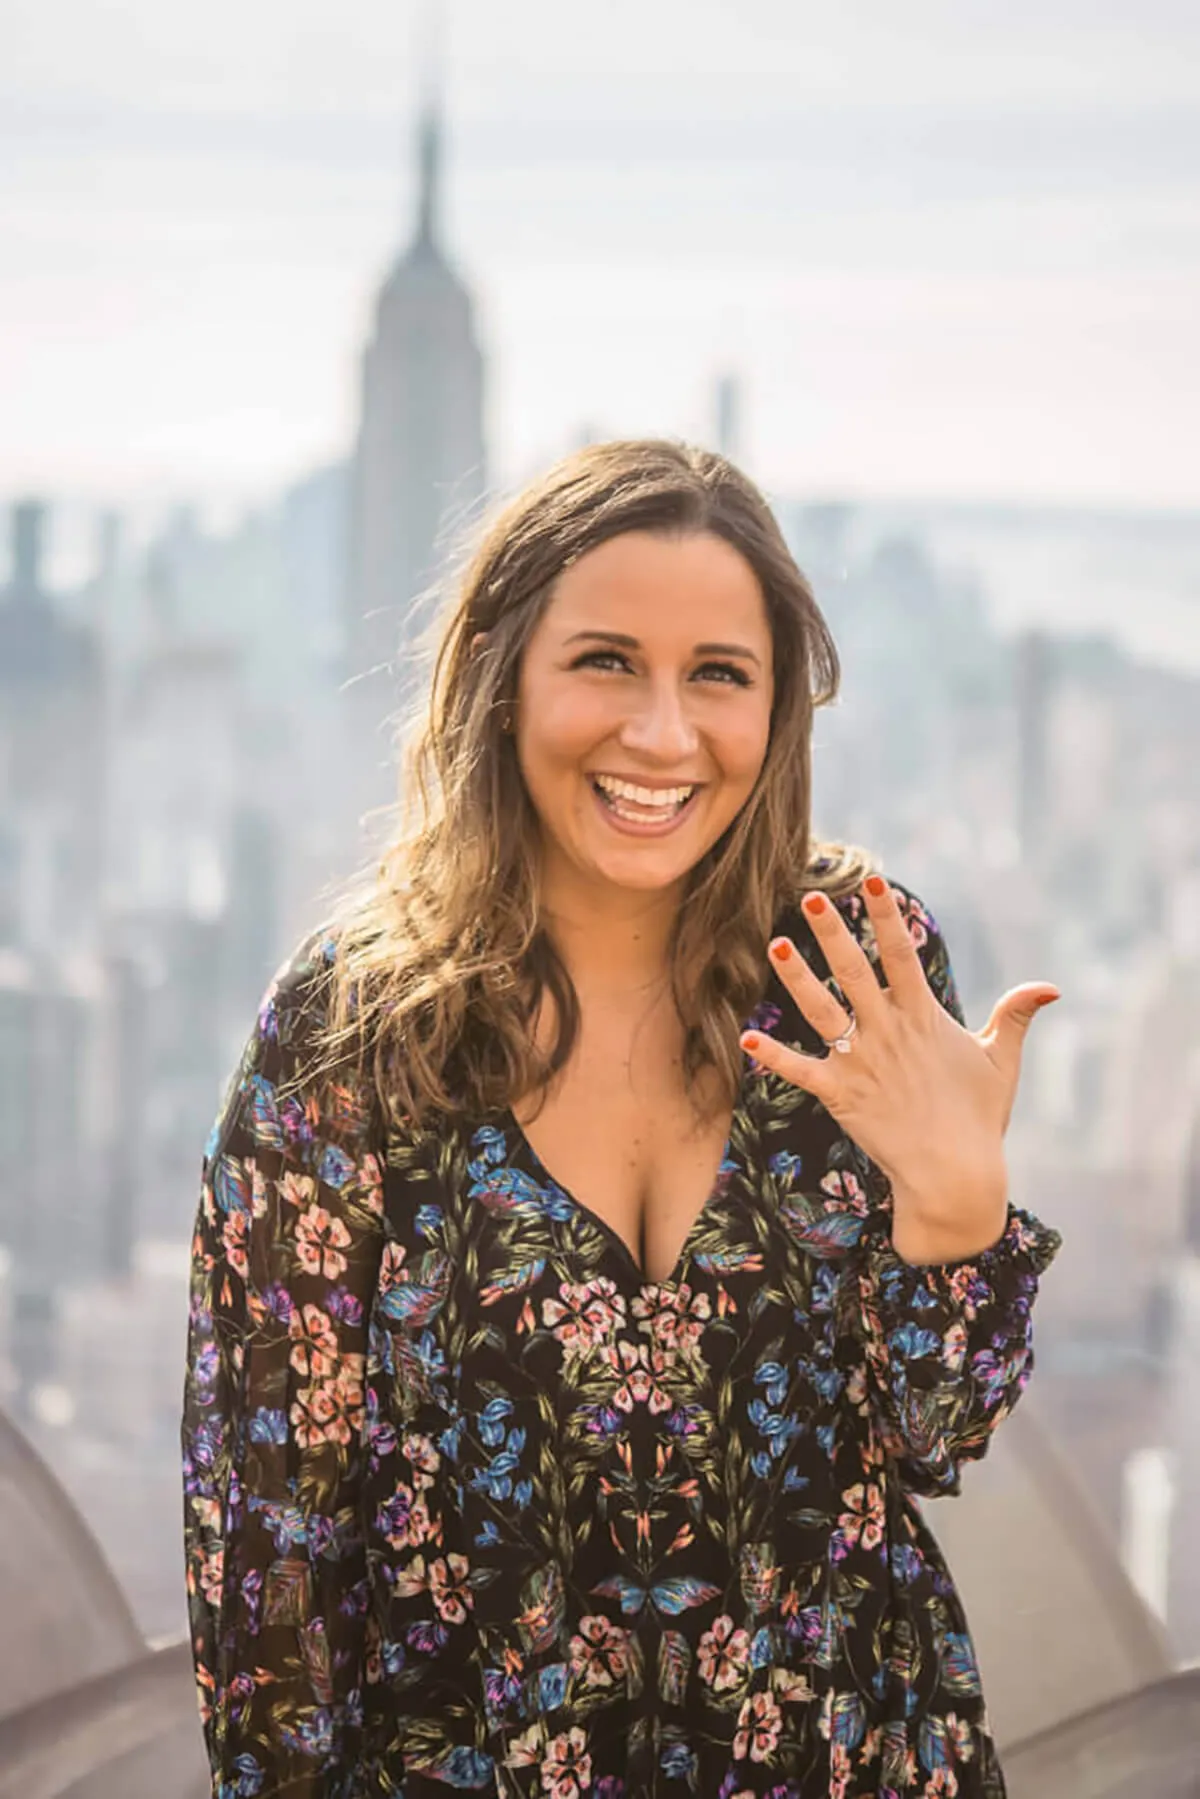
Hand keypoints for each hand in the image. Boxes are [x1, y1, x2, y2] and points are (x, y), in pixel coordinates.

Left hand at [739, 876, 1059, 1264]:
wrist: (955, 1177)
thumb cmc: (979, 1119)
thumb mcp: (1001, 1062)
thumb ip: (1016, 1017)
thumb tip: (1051, 987)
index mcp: (924, 1017)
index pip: (902, 955)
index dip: (885, 917)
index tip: (871, 881)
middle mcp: (889, 1032)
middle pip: (856, 972)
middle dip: (833, 933)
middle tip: (812, 897)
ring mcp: (862, 1063)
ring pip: (822, 1011)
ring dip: (798, 978)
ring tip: (776, 944)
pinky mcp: (841, 1095)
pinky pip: (801, 1071)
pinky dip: (773, 1056)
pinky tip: (746, 1036)